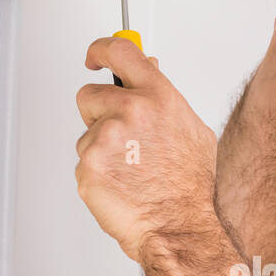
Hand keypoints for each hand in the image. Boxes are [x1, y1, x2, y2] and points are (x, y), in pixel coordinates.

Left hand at [75, 37, 220, 262]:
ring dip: (100, 149)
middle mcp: (131, 111)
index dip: (102, 49)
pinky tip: (121, 185)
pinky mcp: (89, 164)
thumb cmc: (189, 187)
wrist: (179, 226)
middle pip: (89, 95)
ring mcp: (106, 137)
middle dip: (98, 114)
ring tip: (128, 170)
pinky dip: (97, 174)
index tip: (95, 56)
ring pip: (86, 133)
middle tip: (120, 140)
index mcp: (158, 97)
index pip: (120, 52)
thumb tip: (149, 69)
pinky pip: (84, 161)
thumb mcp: (192, 130)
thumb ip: (164, 96)